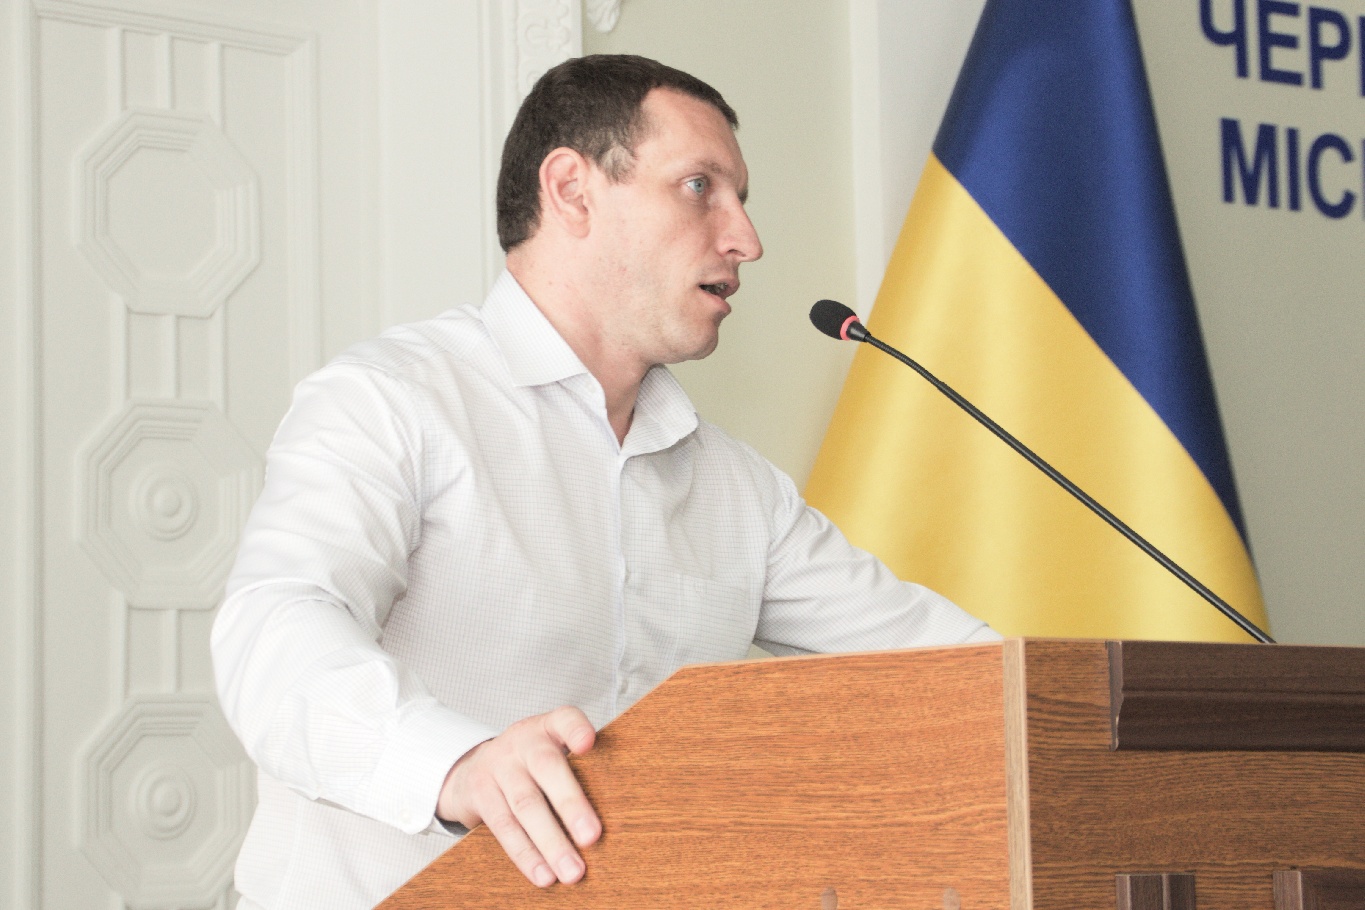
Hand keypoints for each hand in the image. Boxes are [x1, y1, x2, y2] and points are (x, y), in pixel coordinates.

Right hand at [437, 706, 599, 886]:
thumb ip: (581, 766)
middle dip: (571, 804)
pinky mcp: (479, 793)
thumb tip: (620, 809)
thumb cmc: (530, 762)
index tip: (588, 743)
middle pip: (547, 768)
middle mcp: (522, 741)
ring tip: (572, 871)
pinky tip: (544, 874)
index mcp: (548, 727)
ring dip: (550, 842)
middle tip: (592, 836)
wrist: (474, 766)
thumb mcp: (552, 748)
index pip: (565, 719)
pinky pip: (504, 827)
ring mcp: (498, 766)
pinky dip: (526, 854)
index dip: (576, 729)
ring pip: (525, 805)